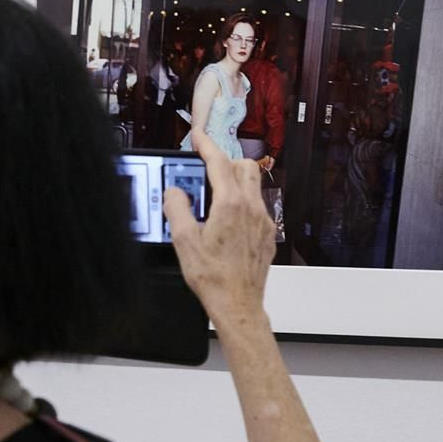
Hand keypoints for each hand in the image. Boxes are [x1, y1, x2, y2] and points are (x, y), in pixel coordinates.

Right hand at [165, 126, 275, 324]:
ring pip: (254, 185)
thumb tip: (174, 192)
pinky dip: (243, 201)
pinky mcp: (268, 234)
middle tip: (205, 169)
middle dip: (225, 161)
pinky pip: (257, 206)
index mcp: (230, 205)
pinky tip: (227, 219)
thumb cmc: (214, 277)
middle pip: (244, 166)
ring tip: (214, 195)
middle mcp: (252, 208)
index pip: (219, 162)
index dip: (206, 145)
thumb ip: (177, 209)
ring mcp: (263, 221)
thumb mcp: (184, 241)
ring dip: (235, 180)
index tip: (198, 136)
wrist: (237, 304)